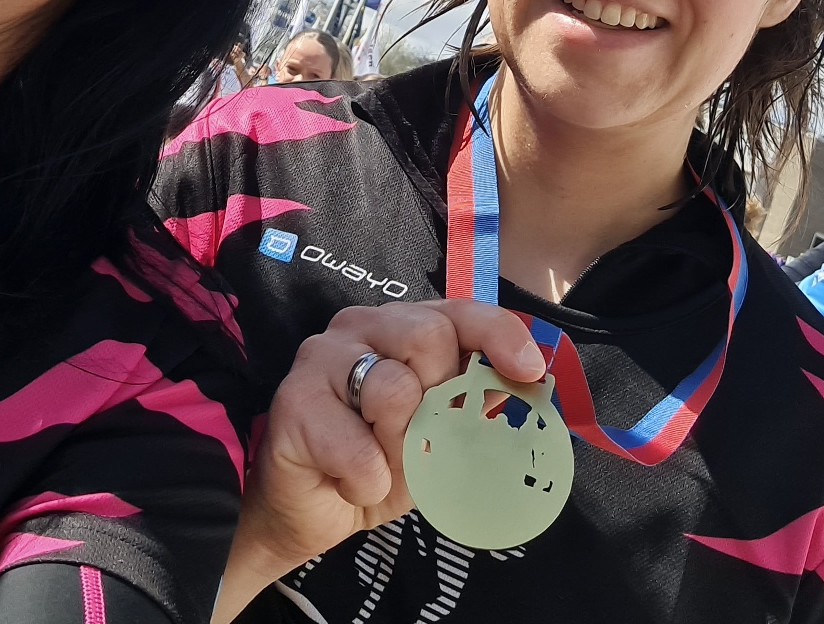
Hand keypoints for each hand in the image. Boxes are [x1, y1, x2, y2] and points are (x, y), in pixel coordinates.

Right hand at [212, 300, 541, 621]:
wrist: (312, 512)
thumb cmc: (379, 464)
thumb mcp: (441, 437)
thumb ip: (475, 407)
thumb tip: (529, 393)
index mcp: (404, 326)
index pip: (461, 311)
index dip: (499, 335)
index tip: (528, 372)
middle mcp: (362, 326)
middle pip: (429, 336)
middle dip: (440, 401)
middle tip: (421, 440)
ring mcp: (322, 355)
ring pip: (393, 388)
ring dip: (400, 448)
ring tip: (380, 464)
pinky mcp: (295, 400)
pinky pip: (358, 450)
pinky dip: (367, 481)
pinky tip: (350, 482)